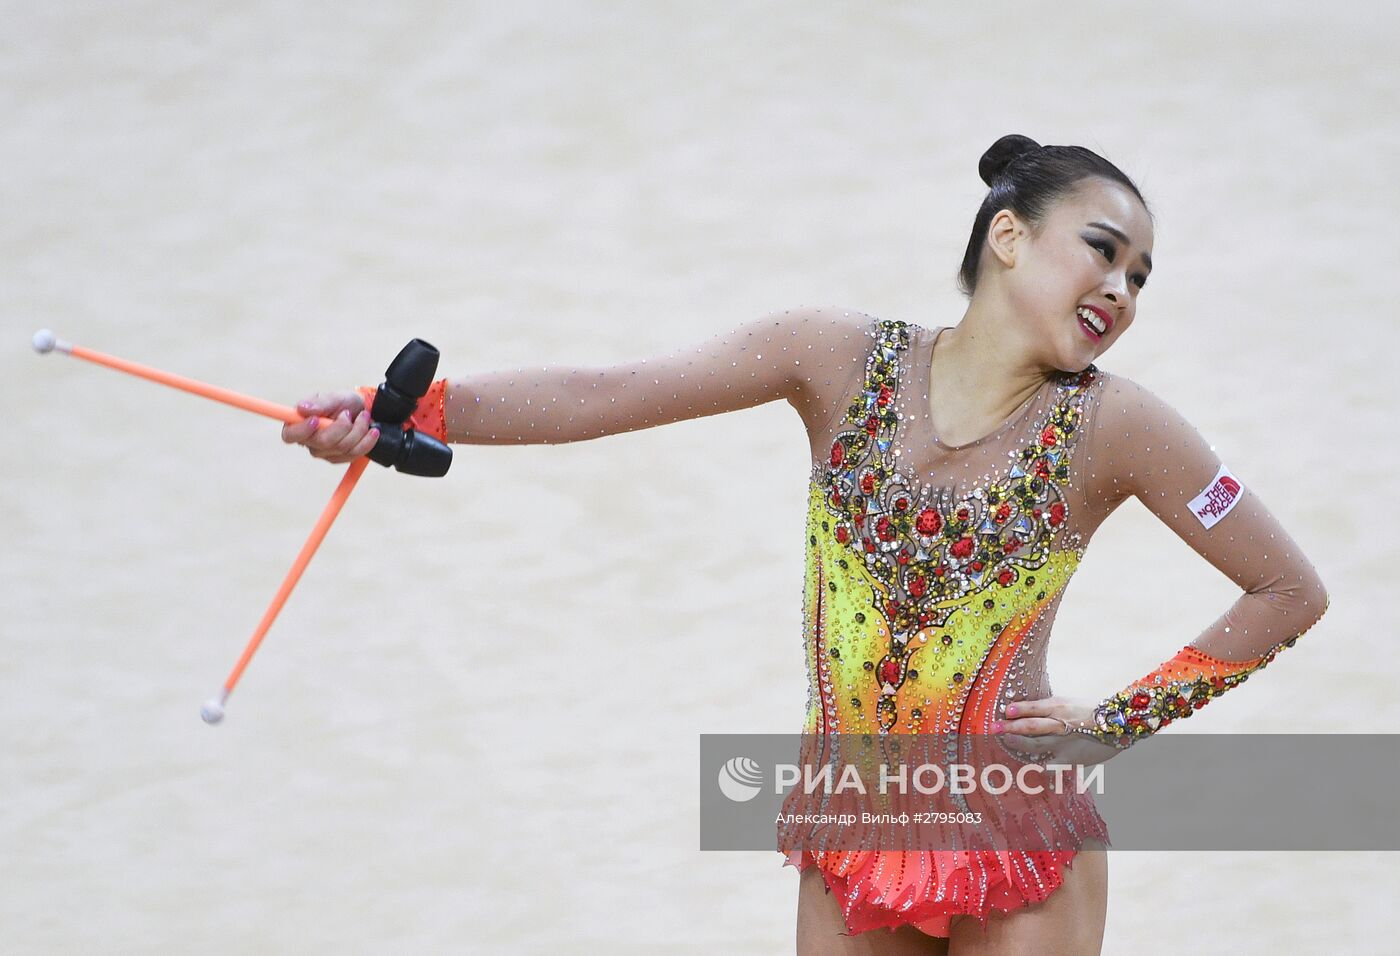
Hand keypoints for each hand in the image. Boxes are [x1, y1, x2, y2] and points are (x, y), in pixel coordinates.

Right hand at [280, 391, 377, 463]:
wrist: (360, 410)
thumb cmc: (342, 402)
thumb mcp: (333, 397)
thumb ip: (319, 403)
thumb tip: (302, 408)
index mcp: (299, 424)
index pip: (290, 435)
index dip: (302, 431)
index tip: (316, 420)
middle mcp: (309, 441)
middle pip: (323, 443)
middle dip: (342, 426)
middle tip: (348, 413)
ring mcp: (324, 452)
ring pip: (342, 448)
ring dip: (358, 430)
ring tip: (363, 417)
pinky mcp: (339, 458)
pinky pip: (353, 454)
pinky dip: (366, 441)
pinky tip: (371, 431)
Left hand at [995, 696, 1119, 766]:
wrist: (1119, 726)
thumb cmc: (1091, 712)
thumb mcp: (1069, 703)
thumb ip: (1049, 707)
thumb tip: (1026, 709)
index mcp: (1060, 707)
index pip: (1035, 707)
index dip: (1019, 708)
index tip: (1004, 709)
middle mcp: (1061, 724)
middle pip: (1032, 726)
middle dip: (1011, 727)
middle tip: (994, 727)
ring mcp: (1065, 743)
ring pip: (1037, 745)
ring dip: (1019, 744)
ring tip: (1007, 742)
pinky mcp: (1071, 760)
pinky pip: (1052, 768)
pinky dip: (1041, 773)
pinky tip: (1029, 777)